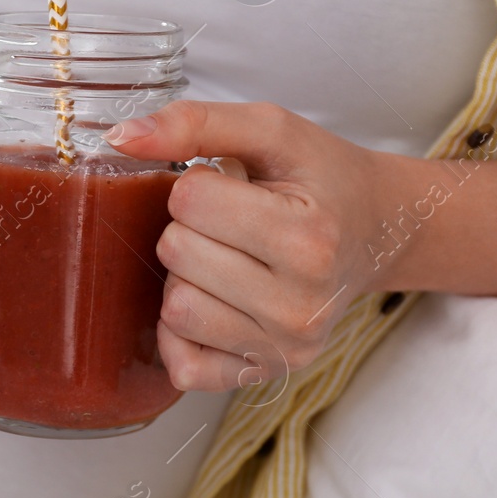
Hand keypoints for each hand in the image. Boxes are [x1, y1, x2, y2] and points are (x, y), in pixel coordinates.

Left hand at [105, 101, 408, 391]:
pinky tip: (214, 299)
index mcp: (309, 239)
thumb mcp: (272, 131)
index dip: (198, 182)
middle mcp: (301, 305)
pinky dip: (183, 331)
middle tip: (230, 223)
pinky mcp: (265, 375)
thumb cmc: (322, 180)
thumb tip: (121, 136)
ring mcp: (285, 349)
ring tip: (225, 258)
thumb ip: (196, 123)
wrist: (374, 233)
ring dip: (185, 276)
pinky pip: (184, 366)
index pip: (189, 200)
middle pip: (176, 253)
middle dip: (189, 227)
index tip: (234, 186)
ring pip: (175, 310)